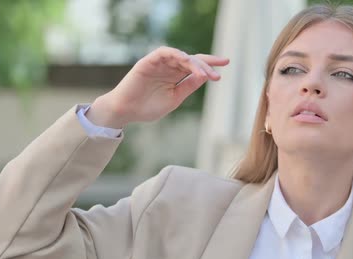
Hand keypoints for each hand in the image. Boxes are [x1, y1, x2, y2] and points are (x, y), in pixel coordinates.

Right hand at [88, 47, 228, 127]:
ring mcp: (159, 64)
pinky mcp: (148, 62)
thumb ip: (189, 86)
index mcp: (176, 76)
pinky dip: (176, 55)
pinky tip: (186, 61)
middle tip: (216, 75)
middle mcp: (169, 67)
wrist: (126, 111)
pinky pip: (164, 53)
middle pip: (192, 60)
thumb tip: (206, 77)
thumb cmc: (148, 107)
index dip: (211, 63)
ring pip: (180, 56)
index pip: (196, 66)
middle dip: (206, 65)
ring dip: (194, 62)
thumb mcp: (175, 98)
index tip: (226, 63)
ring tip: (203, 73)